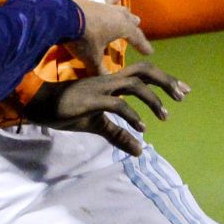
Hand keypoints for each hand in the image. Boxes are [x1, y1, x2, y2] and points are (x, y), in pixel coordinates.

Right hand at [21, 62, 189, 155]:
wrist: (39, 104)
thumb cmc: (68, 109)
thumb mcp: (97, 125)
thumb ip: (119, 135)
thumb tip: (139, 151)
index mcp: (112, 82)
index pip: (143, 73)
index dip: (165, 79)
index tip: (182, 91)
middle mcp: (110, 80)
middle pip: (144, 71)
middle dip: (166, 81)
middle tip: (183, 95)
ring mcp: (101, 88)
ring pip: (134, 84)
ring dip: (152, 99)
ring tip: (164, 116)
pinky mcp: (92, 100)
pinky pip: (117, 104)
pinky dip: (132, 115)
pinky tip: (141, 128)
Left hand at [64, 0, 153, 74]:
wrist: (62, 21)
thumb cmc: (82, 41)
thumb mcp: (92, 59)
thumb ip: (100, 71)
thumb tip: (106, 84)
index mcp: (120, 27)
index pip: (136, 37)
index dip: (143, 45)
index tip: (150, 52)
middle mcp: (112, 12)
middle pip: (126, 16)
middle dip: (132, 20)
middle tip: (138, 21)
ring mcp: (97, 3)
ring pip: (110, 0)